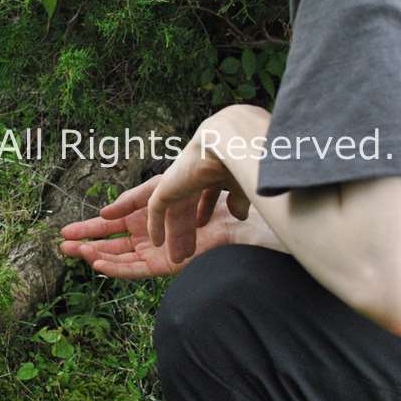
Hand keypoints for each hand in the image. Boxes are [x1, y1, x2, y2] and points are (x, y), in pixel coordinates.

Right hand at [61, 181, 282, 278]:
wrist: (227, 209)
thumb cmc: (196, 192)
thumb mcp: (156, 190)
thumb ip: (130, 200)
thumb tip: (104, 211)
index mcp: (142, 218)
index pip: (109, 226)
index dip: (88, 229)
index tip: (66, 232)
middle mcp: (146, 237)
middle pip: (109, 245)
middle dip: (85, 245)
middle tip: (62, 246)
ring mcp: (154, 251)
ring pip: (119, 258)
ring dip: (96, 255)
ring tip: (75, 253)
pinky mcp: (165, 264)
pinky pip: (135, 269)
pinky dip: (116, 267)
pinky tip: (98, 262)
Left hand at [146, 109, 261, 265]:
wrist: (230, 143)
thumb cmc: (244, 159)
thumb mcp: (244, 185)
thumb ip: (239, 199)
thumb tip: (239, 215)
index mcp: (214, 170)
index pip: (207, 192)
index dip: (206, 210)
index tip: (205, 226)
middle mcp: (195, 174)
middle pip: (187, 207)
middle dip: (188, 229)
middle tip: (190, 251)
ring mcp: (179, 179)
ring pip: (173, 212)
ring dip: (175, 234)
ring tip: (176, 258)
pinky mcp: (167, 186)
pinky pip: (157, 209)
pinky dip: (156, 225)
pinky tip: (157, 242)